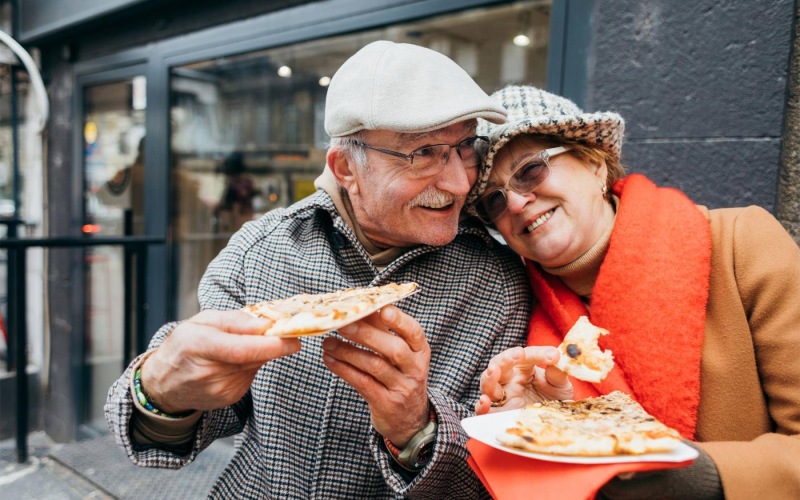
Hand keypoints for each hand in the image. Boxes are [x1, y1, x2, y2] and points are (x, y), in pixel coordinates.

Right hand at [140, 310, 300, 413]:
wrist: (165, 382)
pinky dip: (249, 366)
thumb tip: (264, 324)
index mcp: (198, 345)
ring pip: (255, 366)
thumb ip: (234, 320)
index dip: (271, 345)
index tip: (294, 339)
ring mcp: (219, 390)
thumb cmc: (184, 345)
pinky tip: (232, 362)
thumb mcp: (202, 321)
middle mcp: (208, 372)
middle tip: (276, 330)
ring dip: (256, 354)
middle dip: (271, 343)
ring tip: (236, 347)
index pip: (242, 349)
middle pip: (253, 357)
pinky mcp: (228, 398)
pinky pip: (250, 376)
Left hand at [321, 305, 429, 446]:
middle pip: (394, 349)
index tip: (382, 309)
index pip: (414, 332)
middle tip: (342, 324)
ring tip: (328, 343)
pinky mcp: (386, 403)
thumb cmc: (399, 377)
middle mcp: (415, 369)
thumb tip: (361, 306)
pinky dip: (344, 369)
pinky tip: (329, 360)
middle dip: (366, 334)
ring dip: (348, 352)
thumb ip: (383, 331)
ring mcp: (402, 388)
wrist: (409, 419)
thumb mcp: (400, 356)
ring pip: (375, 366)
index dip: (400, 320)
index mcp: (420, 351)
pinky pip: (362, 383)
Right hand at [474, 346, 572, 414]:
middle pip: (499, 364)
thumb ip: (557, 374)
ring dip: (489, 377)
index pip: (525, 356)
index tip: (552, 356)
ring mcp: (501, 398)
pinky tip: (484, 401)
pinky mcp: (499, 415)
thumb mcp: (560, 387)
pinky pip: (485, 411)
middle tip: (518, 354)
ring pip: (487, 384)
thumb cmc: (554, 400)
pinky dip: (481, 406)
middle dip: (506, 358)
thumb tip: (556, 359)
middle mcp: (508, 381)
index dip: (537, 354)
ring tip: (494, 371)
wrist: (554, 426)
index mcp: (523, 369)